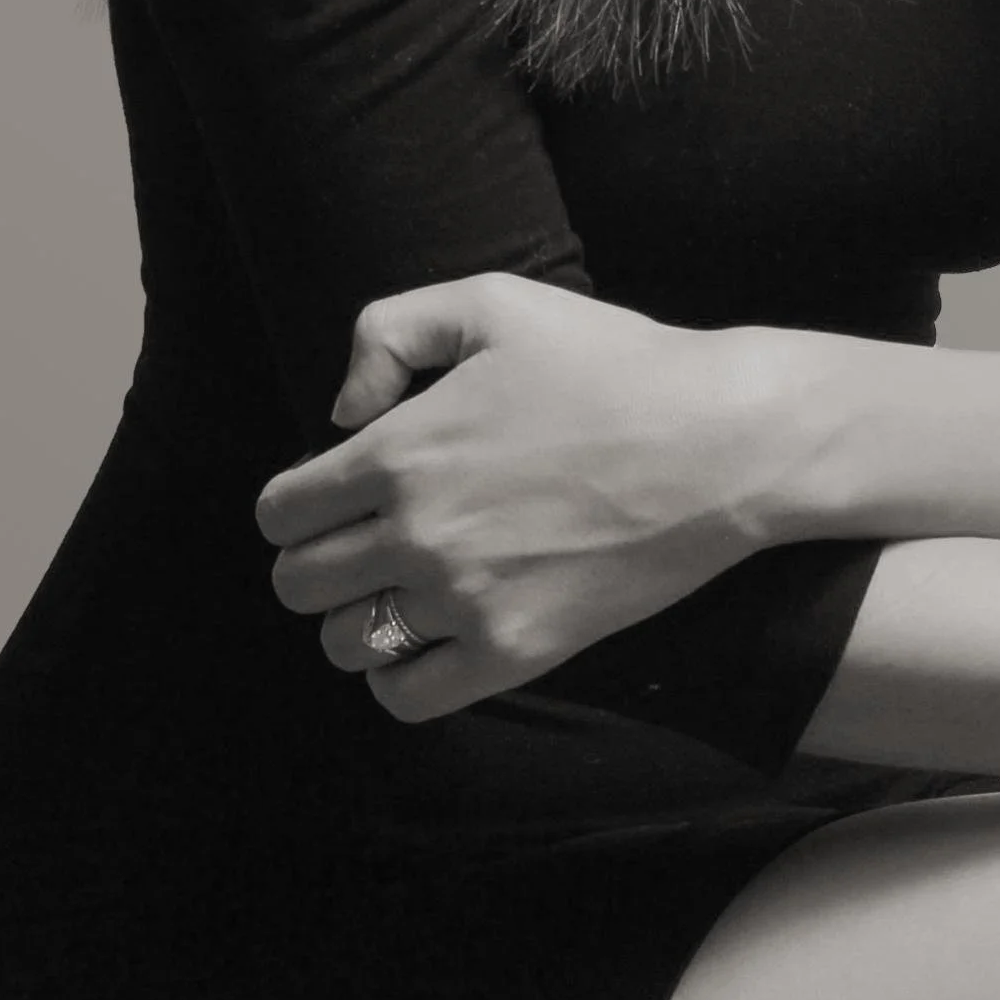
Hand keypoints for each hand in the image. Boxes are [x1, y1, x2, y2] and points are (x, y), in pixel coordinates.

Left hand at [253, 273, 773, 720]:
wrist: (719, 442)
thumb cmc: (610, 362)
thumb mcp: (493, 302)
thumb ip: (389, 332)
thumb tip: (341, 414)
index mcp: (400, 451)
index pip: (280, 512)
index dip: (295, 502)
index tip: (333, 494)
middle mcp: (417, 534)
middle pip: (296, 584)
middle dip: (316, 559)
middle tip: (364, 539)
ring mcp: (465, 600)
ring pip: (343, 644)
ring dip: (355, 618)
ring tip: (398, 588)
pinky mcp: (516, 651)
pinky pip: (407, 697)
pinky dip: (399, 675)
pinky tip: (428, 638)